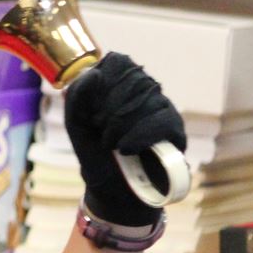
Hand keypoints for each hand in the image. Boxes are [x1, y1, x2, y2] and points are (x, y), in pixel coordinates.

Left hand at [64, 52, 186, 226]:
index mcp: (119, 82)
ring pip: (146, 101)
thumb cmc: (94, 152)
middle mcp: (145, 89)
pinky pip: (161, 121)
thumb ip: (77, 96)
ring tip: (112, 145)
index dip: (101, 86)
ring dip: (120, 127)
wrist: (112, 190)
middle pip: (131, 80)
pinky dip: (138, 136)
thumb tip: (94, 73)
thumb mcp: (76, 123)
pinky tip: (126, 149)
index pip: (117, 62)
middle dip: (108, 110)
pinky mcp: (176, 130)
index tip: (92, 112)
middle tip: (101, 132)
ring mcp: (163, 107)